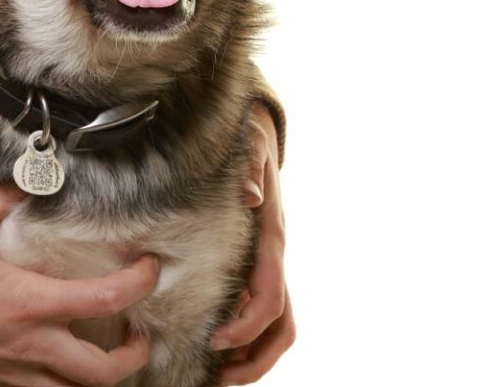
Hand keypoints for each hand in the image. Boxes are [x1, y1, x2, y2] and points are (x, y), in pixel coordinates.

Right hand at [0, 182, 158, 386]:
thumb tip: (28, 179)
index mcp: (29, 304)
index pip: (106, 299)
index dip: (140, 283)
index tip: (150, 269)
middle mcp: (30, 347)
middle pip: (104, 373)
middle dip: (134, 356)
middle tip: (138, 334)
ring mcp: (12, 374)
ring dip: (98, 380)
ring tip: (104, 357)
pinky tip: (56, 368)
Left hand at [211, 106, 294, 383]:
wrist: (255, 135)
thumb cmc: (247, 146)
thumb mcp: (248, 149)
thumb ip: (249, 168)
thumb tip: (251, 193)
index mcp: (269, 241)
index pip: (268, 296)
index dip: (246, 324)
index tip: (216, 341)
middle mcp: (273, 259)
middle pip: (281, 323)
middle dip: (255, 356)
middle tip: (219, 376)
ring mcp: (267, 265)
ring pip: (276, 324)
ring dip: (253, 355)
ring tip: (219, 375)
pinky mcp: (255, 265)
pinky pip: (260, 311)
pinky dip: (246, 336)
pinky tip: (217, 346)